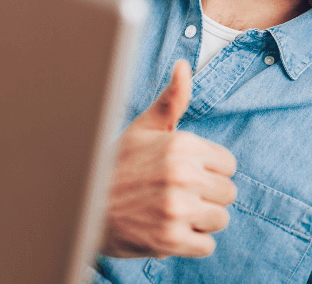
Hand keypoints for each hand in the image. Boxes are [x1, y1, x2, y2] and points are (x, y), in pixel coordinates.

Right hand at [101, 60, 237, 258]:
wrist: (82, 208)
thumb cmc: (116, 165)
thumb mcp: (143, 128)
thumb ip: (172, 100)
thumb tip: (183, 65)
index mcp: (181, 145)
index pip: (229, 165)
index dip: (209, 172)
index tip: (187, 174)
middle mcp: (182, 175)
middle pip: (229, 193)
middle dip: (208, 197)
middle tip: (178, 196)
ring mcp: (177, 208)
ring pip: (220, 220)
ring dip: (200, 221)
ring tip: (173, 212)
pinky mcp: (170, 239)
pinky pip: (206, 246)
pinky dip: (191, 244)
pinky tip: (169, 230)